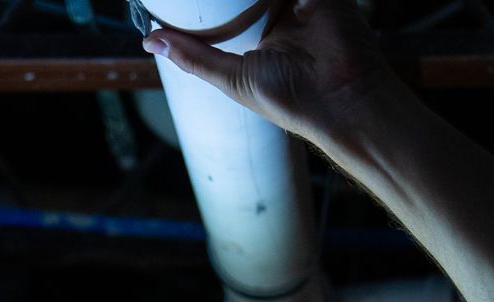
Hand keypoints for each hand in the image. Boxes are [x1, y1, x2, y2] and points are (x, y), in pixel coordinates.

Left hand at [141, 0, 401, 146]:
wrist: (342, 98)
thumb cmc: (290, 99)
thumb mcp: (232, 78)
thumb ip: (195, 57)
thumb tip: (151, 42)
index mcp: (262, 36)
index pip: (229, 8)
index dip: (207, 3)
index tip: (175, 0)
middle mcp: (282, 15)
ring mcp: (301, 0)